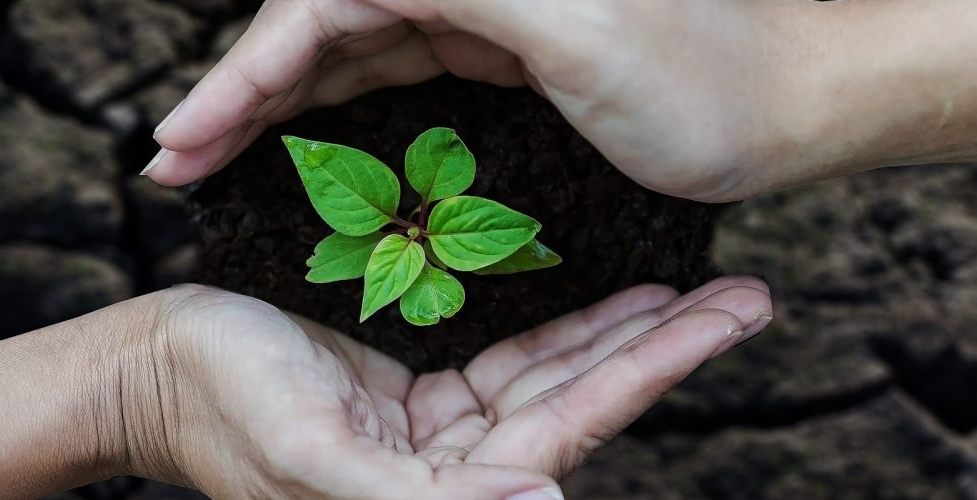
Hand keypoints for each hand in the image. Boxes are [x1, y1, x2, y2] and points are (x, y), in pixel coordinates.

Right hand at [111, 277, 771, 497]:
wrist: (155, 368)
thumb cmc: (224, 414)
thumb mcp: (316, 460)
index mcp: (440, 497)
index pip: (569, 431)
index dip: (653, 371)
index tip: (728, 322)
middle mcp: (454, 472)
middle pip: (581, 402)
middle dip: (666, 349)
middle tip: (749, 297)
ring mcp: (439, 434)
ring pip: (554, 377)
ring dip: (627, 334)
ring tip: (706, 292)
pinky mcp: (417, 397)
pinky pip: (508, 359)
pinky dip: (564, 329)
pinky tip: (618, 301)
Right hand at [143, 0, 830, 202]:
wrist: (800, 104)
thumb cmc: (705, 87)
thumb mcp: (574, 33)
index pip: (326, 1)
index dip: (247, 67)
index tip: (188, 134)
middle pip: (323, 17)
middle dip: (244, 86)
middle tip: (177, 158)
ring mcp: (490, 6)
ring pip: (353, 42)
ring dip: (280, 96)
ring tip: (212, 154)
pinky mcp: (508, 44)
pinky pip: (398, 64)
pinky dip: (341, 101)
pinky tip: (301, 136)